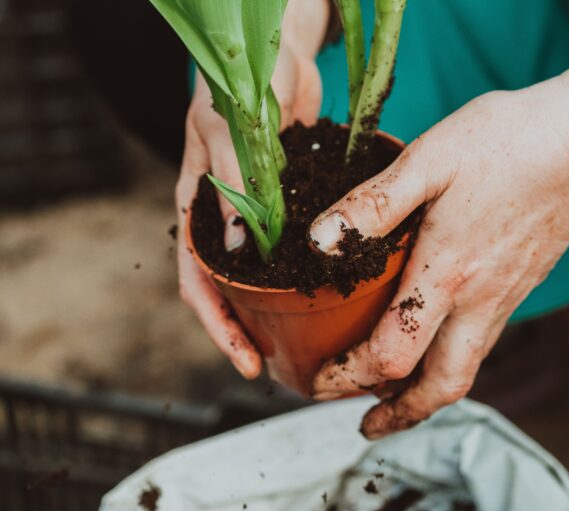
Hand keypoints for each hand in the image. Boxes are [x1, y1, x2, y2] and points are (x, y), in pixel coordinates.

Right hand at [176, 0, 327, 377]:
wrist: (276, 51)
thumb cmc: (240, 84)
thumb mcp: (229, 134)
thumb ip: (234, 188)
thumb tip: (240, 251)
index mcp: (196, 208)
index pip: (197, 283)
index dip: (218, 327)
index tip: (246, 361)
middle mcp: (224, 219)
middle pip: (230, 289)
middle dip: (250, 329)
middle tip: (283, 363)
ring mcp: (257, 213)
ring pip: (262, 274)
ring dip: (278, 307)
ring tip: (310, 339)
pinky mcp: (288, 202)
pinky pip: (293, 246)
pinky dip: (305, 270)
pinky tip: (334, 288)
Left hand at [310, 20, 568, 437]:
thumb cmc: (506, 141)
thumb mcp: (429, 161)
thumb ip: (373, 205)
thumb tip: (318, 243)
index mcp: (448, 273)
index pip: (393, 355)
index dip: (348, 378)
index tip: (318, 383)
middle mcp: (480, 300)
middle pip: (441, 387)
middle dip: (397, 415)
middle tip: (363, 424)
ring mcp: (506, 297)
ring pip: (464, 370)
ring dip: (423, 395)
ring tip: (389, 396)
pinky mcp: (520, 286)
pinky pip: (481, 343)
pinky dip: (448, 361)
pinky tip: (431, 340)